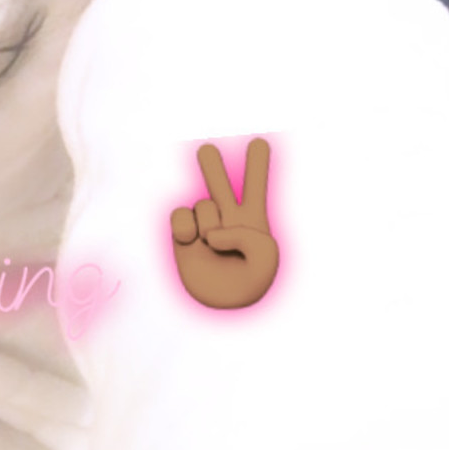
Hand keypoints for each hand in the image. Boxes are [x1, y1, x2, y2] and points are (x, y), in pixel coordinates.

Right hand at [171, 138, 278, 308]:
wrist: (224, 308)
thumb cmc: (251, 282)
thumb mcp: (266, 258)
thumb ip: (245, 237)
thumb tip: (211, 232)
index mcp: (253, 219)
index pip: (255, 185)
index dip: (257, 163)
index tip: (260, 141)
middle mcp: (226, 217)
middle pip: (219, 181)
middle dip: (212, 165)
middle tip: (207, 150)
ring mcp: (203, 226)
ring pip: (203, 202)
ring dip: (211, 221)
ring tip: (214, 242)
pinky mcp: (183, 237)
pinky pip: (181, 215)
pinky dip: (187, 227)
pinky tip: (193, 242)